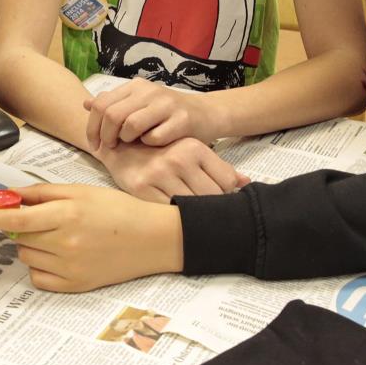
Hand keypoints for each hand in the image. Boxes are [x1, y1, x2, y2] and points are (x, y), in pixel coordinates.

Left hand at [0, 184, 183, 292]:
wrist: (152, 240)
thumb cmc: (117, 210)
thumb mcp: (81, 191)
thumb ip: (43, 193)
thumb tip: (11, 195)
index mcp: (65, 215)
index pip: (15, 217)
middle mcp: (64, 243)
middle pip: (19, 236)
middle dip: (22, 225)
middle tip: (44, 220)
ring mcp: (68, 268)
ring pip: (27, 255)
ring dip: (32, 245)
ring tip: (60, 237)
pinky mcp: (73, 286)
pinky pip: (38, 277)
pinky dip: (41, 266)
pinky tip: (61, 256)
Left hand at [85, 77, 218, 149]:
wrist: (206, 114)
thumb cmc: (168, 114)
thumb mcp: (139, 104)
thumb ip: (114, 104)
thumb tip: (86, 104)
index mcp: (135, 86)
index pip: (101, 104)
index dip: (92, 127)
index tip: (94, 144)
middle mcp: (149, 91)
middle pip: (112, 114)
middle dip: (106, 137)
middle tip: (111, 148)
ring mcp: (166, 104)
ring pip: (131, 125)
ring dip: (127, 140)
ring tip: (133, 144)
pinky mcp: (182, 120)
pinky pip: (154, 138)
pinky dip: (149, 145)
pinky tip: (154, 145)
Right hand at [95, 137, 247, 202]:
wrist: (119, 147)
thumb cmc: (160, 152)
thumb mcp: (190, 150)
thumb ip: (218, 167)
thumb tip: (246, 183)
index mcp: (194, 147)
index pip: (227, 181)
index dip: (226, 194)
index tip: (219, 199)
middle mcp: (178, 158)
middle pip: (212, 197)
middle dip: (212, 206)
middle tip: (206, 210)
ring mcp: (159, 174)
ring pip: (192, 207)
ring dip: (194, 214)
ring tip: (191, 214)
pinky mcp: (142, 189)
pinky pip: (168, 213)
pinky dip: (174, 217)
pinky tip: (172, 214)